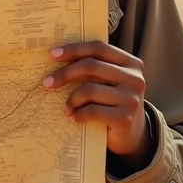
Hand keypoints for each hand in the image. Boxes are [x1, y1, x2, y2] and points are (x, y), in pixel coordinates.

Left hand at [42, 41, 153, 166]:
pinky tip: (76, 117)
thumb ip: (94, 67)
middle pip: (91, 66)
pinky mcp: (125, 118)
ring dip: (72, 99)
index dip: (74, 49)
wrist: (131, 135)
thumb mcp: (108, 80)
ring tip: (65, 107)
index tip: (52, 54)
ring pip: (90, 90)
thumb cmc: (112, 101)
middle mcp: (135, 78)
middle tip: (47, 82)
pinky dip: (79, 114)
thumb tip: (56, 56)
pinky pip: (93, 111)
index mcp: (130, 62)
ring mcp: (132, 99)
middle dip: (65, 73)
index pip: (98, 48)